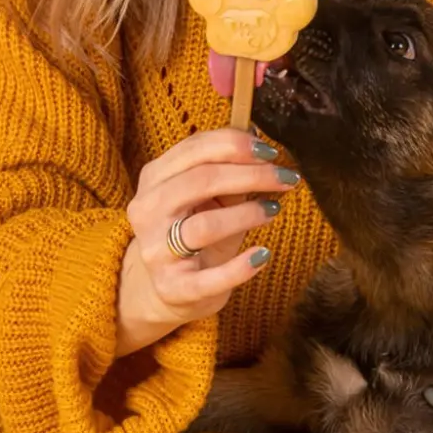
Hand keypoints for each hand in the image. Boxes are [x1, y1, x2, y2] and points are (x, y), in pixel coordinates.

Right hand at [116, 77, 295, 355]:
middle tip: (285, 178)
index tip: (270, 151)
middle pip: (201, 181)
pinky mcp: (173, 288)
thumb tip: (262, 146)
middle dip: (250, 175)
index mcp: (153, 179)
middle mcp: (148, 211)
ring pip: (205, 225)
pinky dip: (241, 266)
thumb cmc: (194, 230)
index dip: (235, 145)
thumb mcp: (207, 197)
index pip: (194, 150)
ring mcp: (157, 251)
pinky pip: (211, 278)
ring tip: (273, 210)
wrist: (166, 288)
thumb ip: (229, 172)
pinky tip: (262, 255)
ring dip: (247, 214)